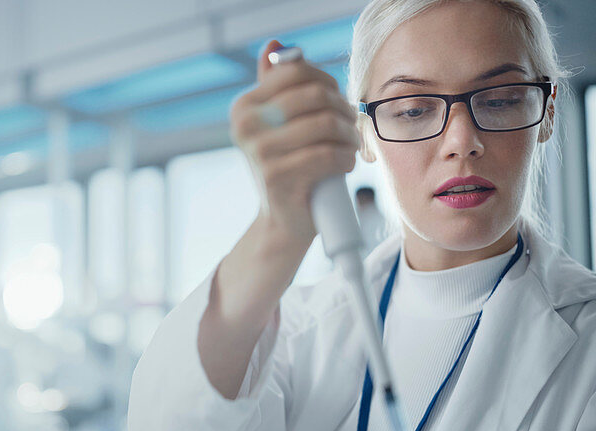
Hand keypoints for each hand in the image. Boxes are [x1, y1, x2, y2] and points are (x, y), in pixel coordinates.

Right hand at [230, 39, 359, 245]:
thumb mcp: (279, 124)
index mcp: (244, 107)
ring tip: (351, 147)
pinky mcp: (277, 177)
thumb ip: (275, 85)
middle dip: (343, 111)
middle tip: (351, 127)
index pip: (296, 72)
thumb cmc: (290, 167)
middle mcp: (245, 125)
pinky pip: (327, 154)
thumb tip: (275, 44)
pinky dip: (346, 159)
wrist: (283, 222)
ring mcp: (259, 152)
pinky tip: (345, 165)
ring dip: (349, 137)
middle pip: (315, 96)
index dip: (328, 83)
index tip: (338, 102)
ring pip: (325, 125)